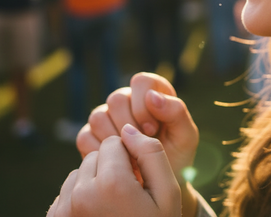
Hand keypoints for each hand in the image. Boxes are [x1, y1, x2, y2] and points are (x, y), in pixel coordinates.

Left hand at [47, 126, 180, 216]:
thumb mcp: (168, 193)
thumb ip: (151, 153)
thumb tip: (127, 129)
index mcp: (111, 184)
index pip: (114, 141)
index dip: (130, 157)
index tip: (138, 180)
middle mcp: (81, 195)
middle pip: (95, 155)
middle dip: (111, 168)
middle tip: (126, 196)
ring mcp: (64, 211)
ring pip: (80, 172)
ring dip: (94, 182)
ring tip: (112, 207)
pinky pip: (67, 191)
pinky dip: (80, 197)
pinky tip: (98, 215)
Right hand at [77, 73, 198, 182]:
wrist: (158, 189)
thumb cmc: (176, 158)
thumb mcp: (185, 136)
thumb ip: (176, 111)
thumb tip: (152, 96)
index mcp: (151, 93)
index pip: (141, 81)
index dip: (144, 104)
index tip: (152, 129)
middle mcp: (127, 101)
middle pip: (117, 99)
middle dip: (129, 126)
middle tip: (141, 146)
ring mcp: (107, 117)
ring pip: (98, 116)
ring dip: (115, 141)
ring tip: (131, 158)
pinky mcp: (90, 136)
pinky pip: (85, 137)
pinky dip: (101, 154)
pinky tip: (117, 165)